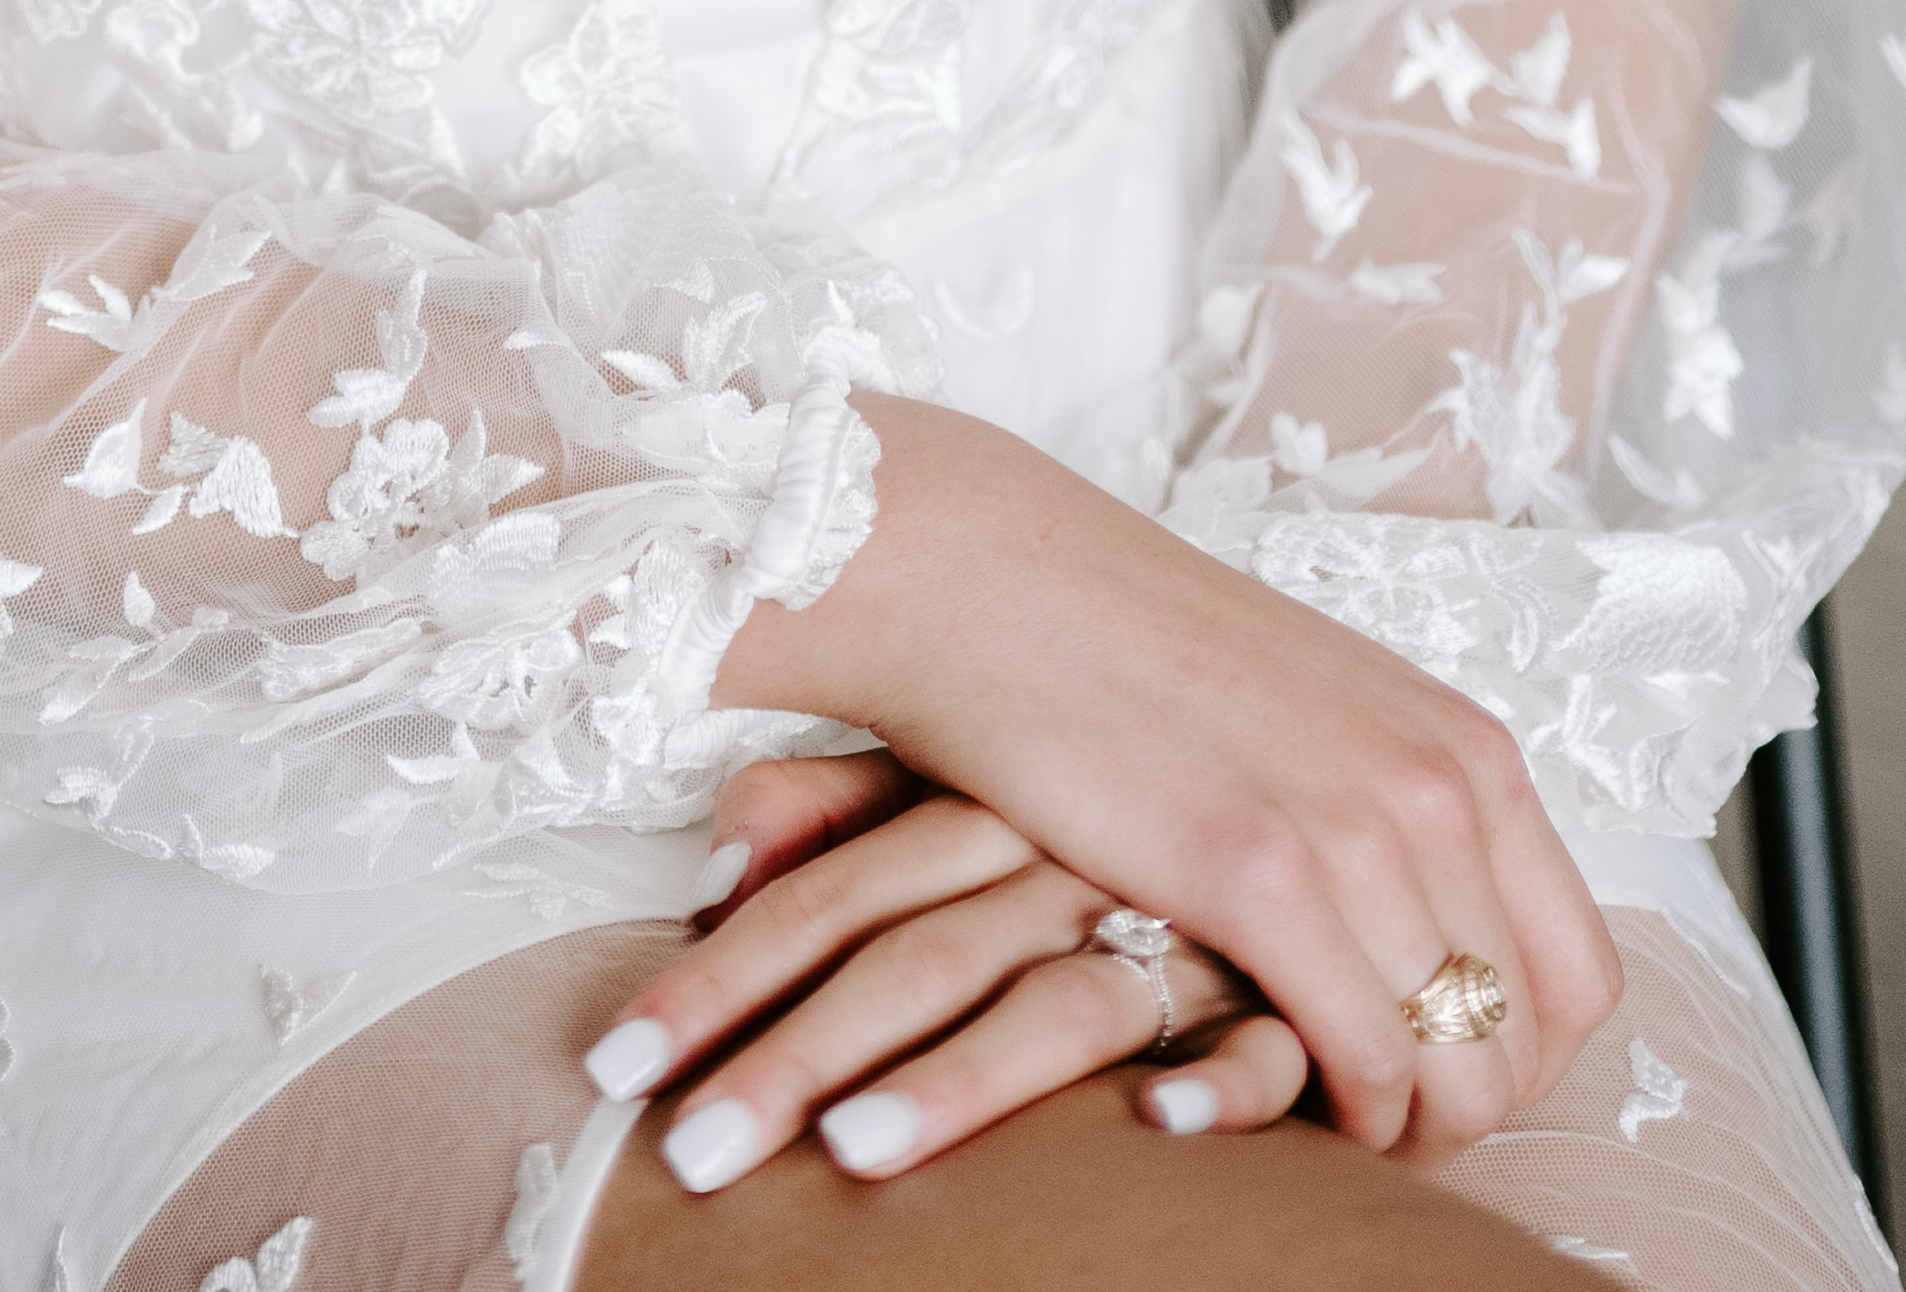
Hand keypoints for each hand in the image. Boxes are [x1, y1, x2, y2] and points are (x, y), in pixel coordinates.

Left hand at [580, 753, 1306, 1194]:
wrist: (1294, 746)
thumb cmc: (1107, 772)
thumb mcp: (971, 774)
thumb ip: (844, 800)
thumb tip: (712, 848)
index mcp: (984, 806)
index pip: (821, 895)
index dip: (714, 975)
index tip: (612, 1065)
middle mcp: (1066, 859)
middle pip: (908, 957)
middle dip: (789, 1057)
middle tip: (689, 1156)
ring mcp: (1178, 917)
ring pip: (1056, 1001)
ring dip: (959, 1081)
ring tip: (852, 1158)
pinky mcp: (1288, 974)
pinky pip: (1261, 1033)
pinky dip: (1217, 1079)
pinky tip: (1157, 1128)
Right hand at [711, 399, 1619, 1157]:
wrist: (994, 576)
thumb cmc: (1133, 650)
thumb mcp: (1316, 713)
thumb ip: (1393, 810)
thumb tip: (1429, 948)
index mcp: (1464, 743)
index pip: (1583, 974)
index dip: (1524, 1058)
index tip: (1441, 1078)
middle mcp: (1438, 785)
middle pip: (1528, 1040)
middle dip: (1462, 1109)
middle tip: (1371, 1124)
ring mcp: (1354, 826)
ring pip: (1458, 1068)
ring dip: (1400, 1128)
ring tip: (1318, 1122)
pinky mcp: (1256, 872)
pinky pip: (1366, 1060)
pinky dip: (1341, 1117)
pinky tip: (1275, 1100)